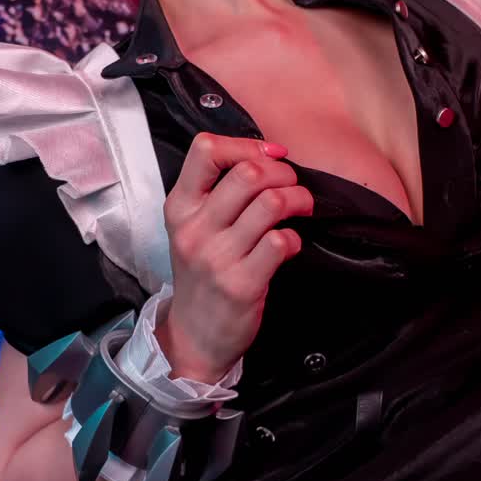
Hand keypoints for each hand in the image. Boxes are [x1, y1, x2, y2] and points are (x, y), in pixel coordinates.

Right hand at [156, 134, 312, 383]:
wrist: (194, 335)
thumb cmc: (201, 274)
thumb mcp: (192, 228)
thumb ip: (217, 193)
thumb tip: (267, 156)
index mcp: (179, 207)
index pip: (205, 149)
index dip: (247, 145)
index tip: (270, 156)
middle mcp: (194, 229)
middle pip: (249, 173)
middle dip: (283, 173)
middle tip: (292, 187)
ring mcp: (217, 257)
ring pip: (270, 203)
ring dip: (298, 200)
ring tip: (301, 209)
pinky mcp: (242, 284)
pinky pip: (281, 242)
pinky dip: (295, 238)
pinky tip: (291, 245)